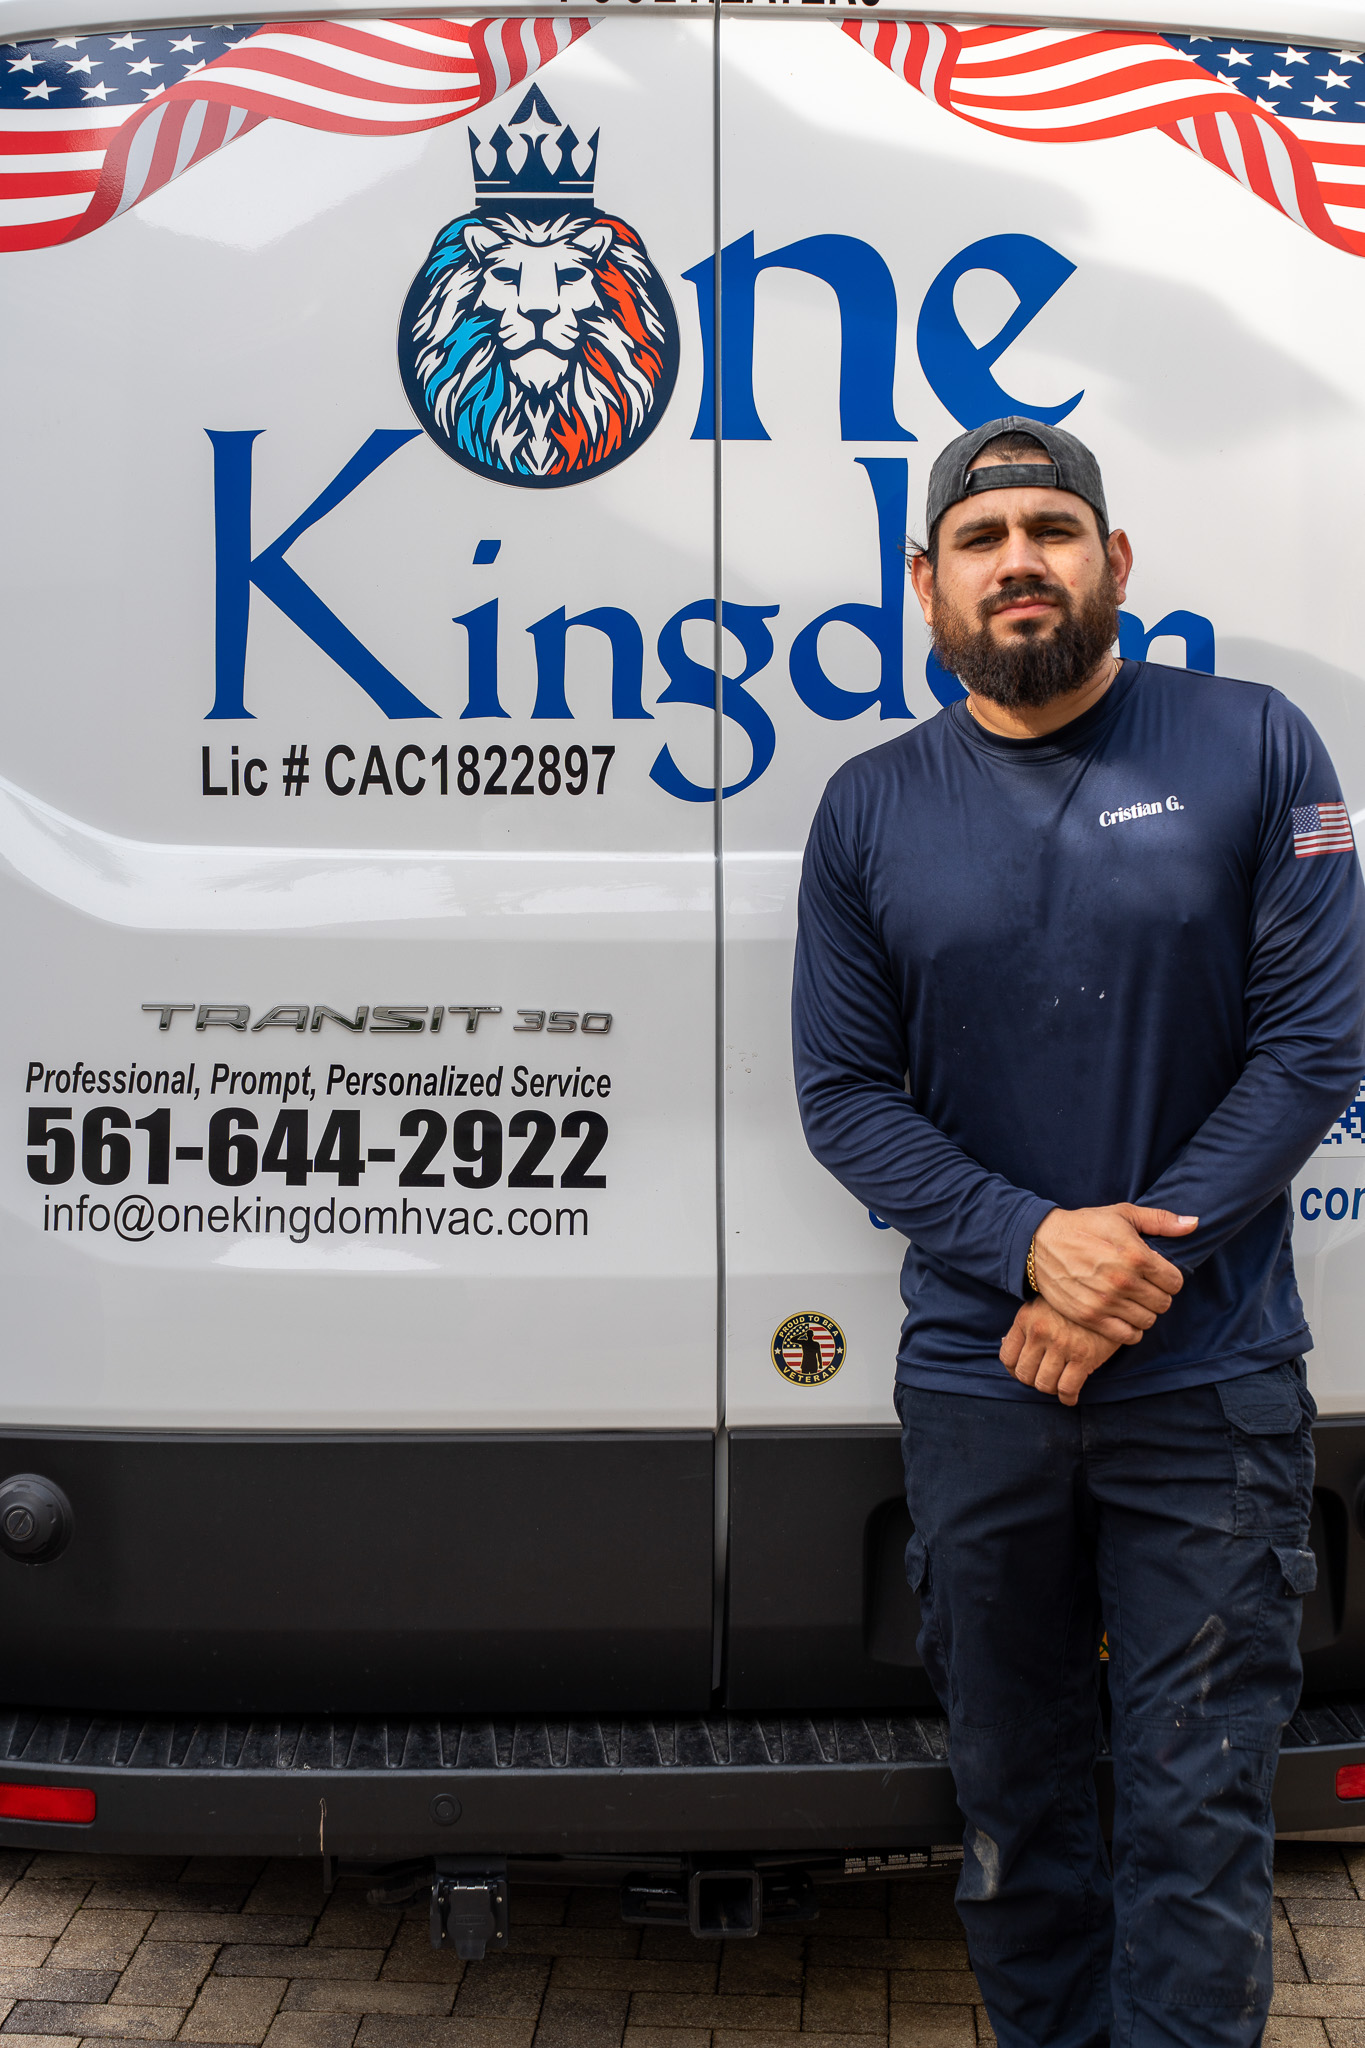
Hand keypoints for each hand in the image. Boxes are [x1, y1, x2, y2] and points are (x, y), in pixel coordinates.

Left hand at [1001, 1299, 1118, 1406]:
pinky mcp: (1084, 1357)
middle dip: (1033, 1381)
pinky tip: (1070, 1397)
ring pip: (1044, 1385)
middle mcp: (1040, 1332)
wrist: (1106, 1296)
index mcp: (1026, 1319)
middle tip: (1044, 1378)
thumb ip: (1025, 1326)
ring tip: (1057, 1384)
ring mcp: (1062, 1345)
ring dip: (1050, 1389)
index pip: (1007, 1357)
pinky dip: (1067, 1398)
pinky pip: (1067, 1389)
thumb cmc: (1071, 1305)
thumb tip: (1005, 1345)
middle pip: (1024, 1374)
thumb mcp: (1041, 1306)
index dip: (1014, 1370)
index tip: (1025, 1371)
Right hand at [1032, 1203, 1197, 1344]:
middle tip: (1143, 1286)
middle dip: (1158, 1295)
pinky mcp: (1090, 1316)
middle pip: (1164, 1303)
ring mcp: (1106, 1302)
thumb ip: (1161, 1221)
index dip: (1169, 1278)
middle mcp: (1123, 1281)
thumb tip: (1194, 1224)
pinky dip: (1131, 1330)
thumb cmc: (1084, 1225)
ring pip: (1148, 1321)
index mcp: (1136, 1255)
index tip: (1157, 1273)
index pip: (1175, 1282)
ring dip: (1144, 1312)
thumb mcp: (1122, 1214)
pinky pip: (1128, 1336)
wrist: (1039, 1242)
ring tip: (1132, 1300)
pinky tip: (1123, 1315)